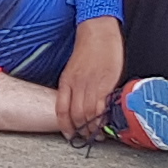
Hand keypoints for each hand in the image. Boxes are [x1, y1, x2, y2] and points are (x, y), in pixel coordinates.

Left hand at [56, 17, 126, 142]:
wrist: (98, 30)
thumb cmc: (89, 48)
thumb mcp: (76, 68)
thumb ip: (77, 85)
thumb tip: (84, 102)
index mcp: (66, 81)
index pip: (61, 110)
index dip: (64, 126)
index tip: (69, 135)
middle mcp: (76, 85)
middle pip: (74, 116)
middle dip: (80, 130)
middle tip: (87, 137)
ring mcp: (90, 84)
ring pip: (87, 114)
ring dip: (92, 127)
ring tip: (98, 134)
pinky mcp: (105, 83)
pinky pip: (101, 107)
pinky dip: (103, 118)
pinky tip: (106, 122)